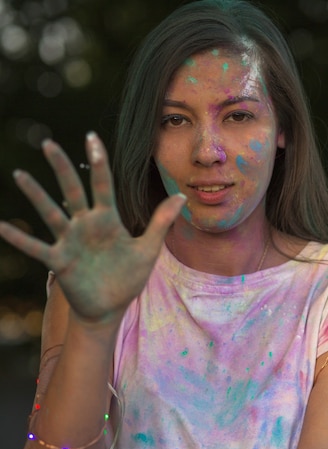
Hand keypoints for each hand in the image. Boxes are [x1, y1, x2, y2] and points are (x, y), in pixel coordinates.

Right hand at [0, 133, 184, 323]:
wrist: (110, 307)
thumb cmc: (128, 278)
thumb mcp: (148, 249)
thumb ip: (160, 222)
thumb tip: (182, 195)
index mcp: (107, 220)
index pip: (102, 185)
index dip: (98, 162)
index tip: (92, 136)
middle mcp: (85, 226)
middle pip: (72, 190)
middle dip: (62, 168)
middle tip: (49, 143)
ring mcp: (70, 242)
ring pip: (51, 213)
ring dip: (36, 195)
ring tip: (21, 175)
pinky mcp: (59, 262)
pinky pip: (36, 248)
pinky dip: (19, 239)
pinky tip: (1, 227)